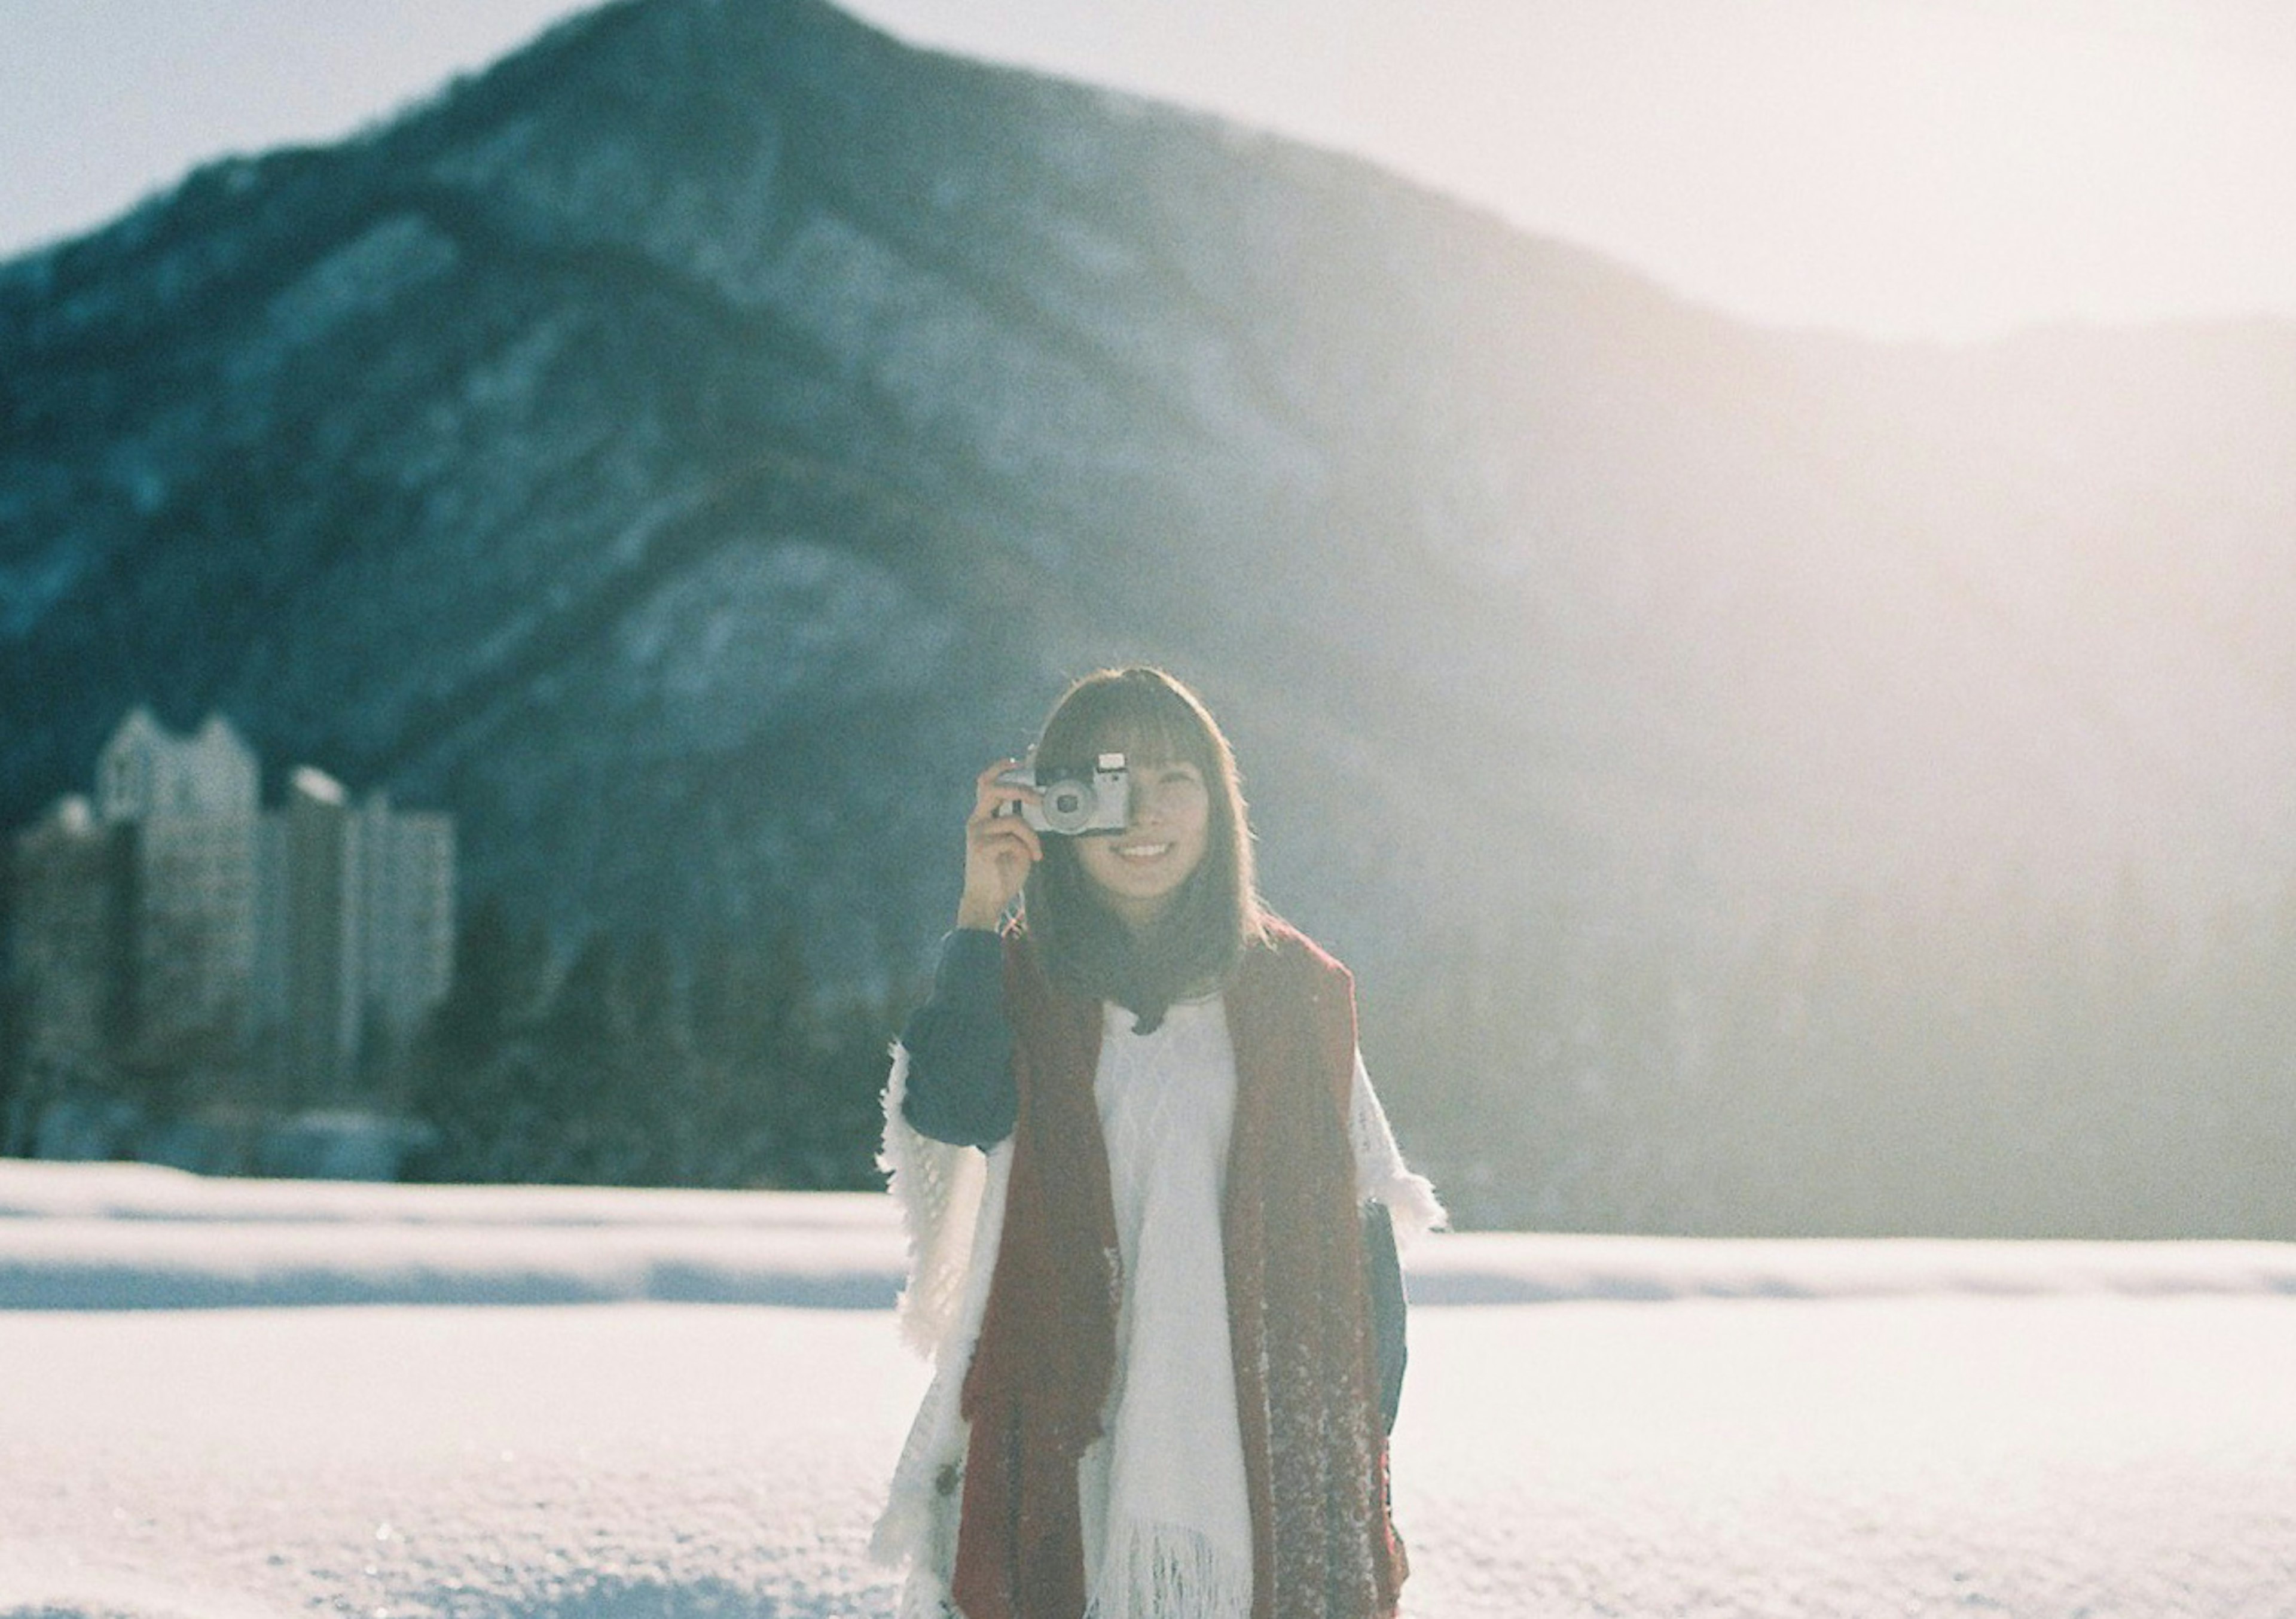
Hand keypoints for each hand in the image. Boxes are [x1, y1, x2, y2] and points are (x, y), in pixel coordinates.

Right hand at [956, 758, 1042, 929]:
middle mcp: (976, 821)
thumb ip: (1021, 824)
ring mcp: (977, 834)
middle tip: (1039, 799)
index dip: (1000, 768)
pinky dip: (1027, 847)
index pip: (985, 783)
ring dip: (1031, 835)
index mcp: (983, 816)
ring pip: (1012, 819)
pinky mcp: (980, 849)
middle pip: (992, 788)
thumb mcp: (1016, 843)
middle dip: (1020, 789)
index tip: (1018, 762)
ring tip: (1036, 850)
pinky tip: (1031, 859)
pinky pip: (1012, 839)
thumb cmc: (1002, 871)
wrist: (987, 900)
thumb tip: (1039, 805)